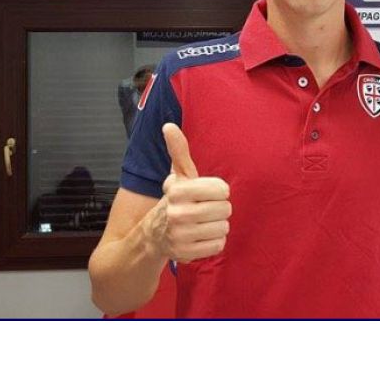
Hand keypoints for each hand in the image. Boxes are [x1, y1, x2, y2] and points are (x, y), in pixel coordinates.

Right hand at [142, 123, 230, 262]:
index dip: (219, 191)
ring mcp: (181, 236)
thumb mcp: (178, 176)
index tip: (208, 193)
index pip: (222, 189)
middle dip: (219, 209)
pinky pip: (219, 245)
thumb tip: (169, 125)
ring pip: (223, 228)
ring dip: (217, 225)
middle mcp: (177, 213)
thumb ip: (178, 150)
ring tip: (203, 223)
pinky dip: (214, 241)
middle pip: (225, 209)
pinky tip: (202, 237)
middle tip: (205, 209)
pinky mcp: (186, 254)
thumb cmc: (176, 200)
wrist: (154, 235)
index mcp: (177, 190)